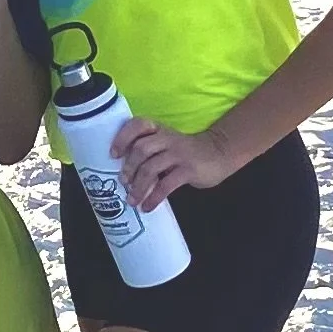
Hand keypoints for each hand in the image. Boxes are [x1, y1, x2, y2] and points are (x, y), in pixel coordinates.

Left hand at [112, 117, 237, 211]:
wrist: (219, 153)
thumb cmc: (185, 152)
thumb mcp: (167, 144)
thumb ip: (149, 151)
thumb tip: (124, 174)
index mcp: (159, 130)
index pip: (138, 125)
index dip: (123, 138)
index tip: (113, 154)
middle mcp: (167, 139)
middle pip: (141, 149)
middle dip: (128, 168)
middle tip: (123, 182)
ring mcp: (179, 154)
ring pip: (151, 168)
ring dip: (138, 187)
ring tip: (132, 200)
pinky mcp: (188, 170)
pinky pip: (166, 185)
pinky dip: (154, 198)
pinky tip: (148, 207)